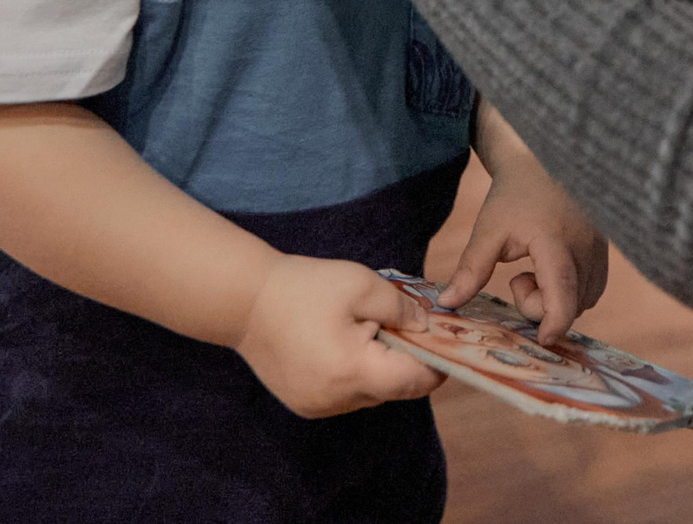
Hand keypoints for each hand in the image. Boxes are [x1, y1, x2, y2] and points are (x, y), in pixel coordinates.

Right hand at [233, 255, 444, 417]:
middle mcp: (337, 400)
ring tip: (372, 329)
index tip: (447, 342)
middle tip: (409, 327)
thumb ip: (402, 309)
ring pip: (371, 394)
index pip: (415, 382)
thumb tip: (429, 326)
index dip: (437, 364)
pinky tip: (346, 342)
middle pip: (394, 389)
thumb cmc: (305, 288)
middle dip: (408, 361)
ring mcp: (319, 407)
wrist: (245, 301)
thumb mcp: (362, 285)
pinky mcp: (306, 404)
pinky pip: (347, 395)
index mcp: (354, 372)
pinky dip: (357, 373)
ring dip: (381, 367)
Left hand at [444, 134, 608, 344]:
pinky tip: (552, 268)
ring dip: (558, 299)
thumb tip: (447, 304)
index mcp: (555, 244)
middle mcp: (585, 249)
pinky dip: (572, 290)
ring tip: (535, 270)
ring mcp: (600, 249)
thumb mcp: (488, 231)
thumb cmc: (514, 194)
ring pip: (585, 299)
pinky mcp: (605, 249)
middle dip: (542, 306)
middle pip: (571, 305)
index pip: (562, 297)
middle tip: (518, 279)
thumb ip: (471, 270)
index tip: (541, 341)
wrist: (543, 159)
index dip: (554, 324)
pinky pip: (594, 287)